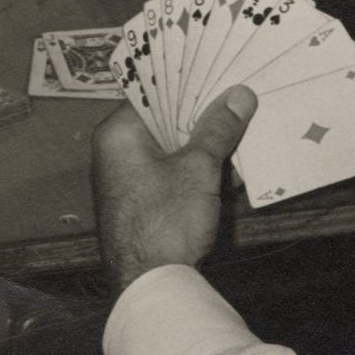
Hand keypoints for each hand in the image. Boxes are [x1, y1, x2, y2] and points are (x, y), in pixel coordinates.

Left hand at [94, 87, 255, 294]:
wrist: (150, 288)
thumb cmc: (167, 218)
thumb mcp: (199, 168)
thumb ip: (218, 128)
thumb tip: (241, 93)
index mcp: (117, 135)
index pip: (153, 91)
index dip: (188, 79)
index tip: (221, 66)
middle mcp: (114, 153)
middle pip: (163, 120)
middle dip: (201, 112)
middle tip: (238, 92)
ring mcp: (126, 181)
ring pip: (169, 147)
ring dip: (202, 142)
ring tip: (241, 123)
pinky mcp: (140, 204)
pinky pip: (169, 172)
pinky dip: (194, 167)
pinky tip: (227, 164)